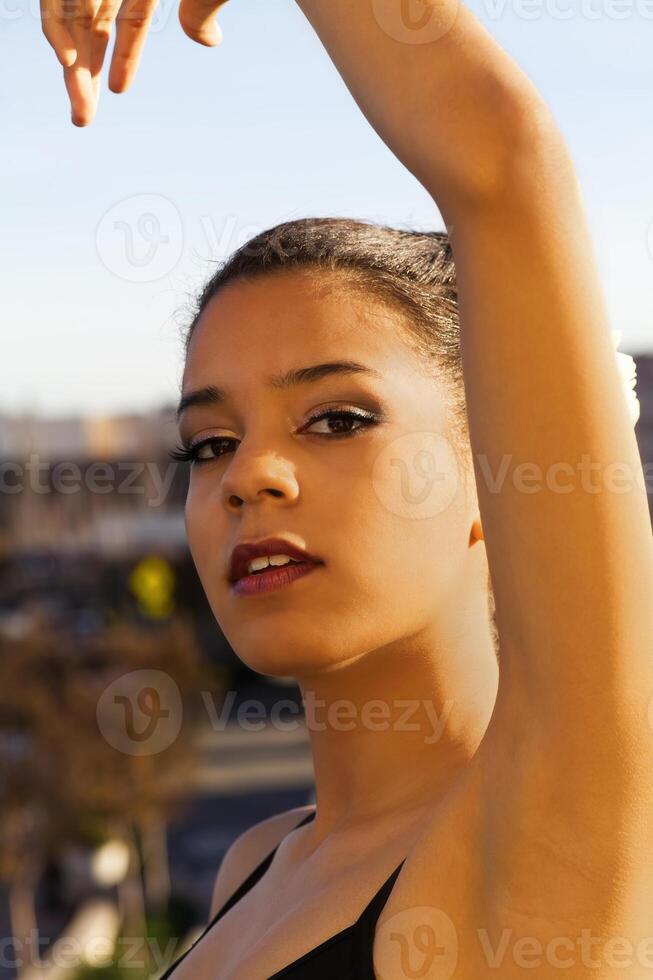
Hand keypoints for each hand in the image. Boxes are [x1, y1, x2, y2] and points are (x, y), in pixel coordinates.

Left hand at [41, 0, 229, 125]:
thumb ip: (201, 13)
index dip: (123, 56)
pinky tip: (64, 60)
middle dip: (86, 72)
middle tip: (82, 119)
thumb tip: (208, 43)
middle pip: (94, 20)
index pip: (129, 17)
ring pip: (73, 12)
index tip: (120, 93)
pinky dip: (58, 23)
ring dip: (71, 62)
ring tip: (80, 107)